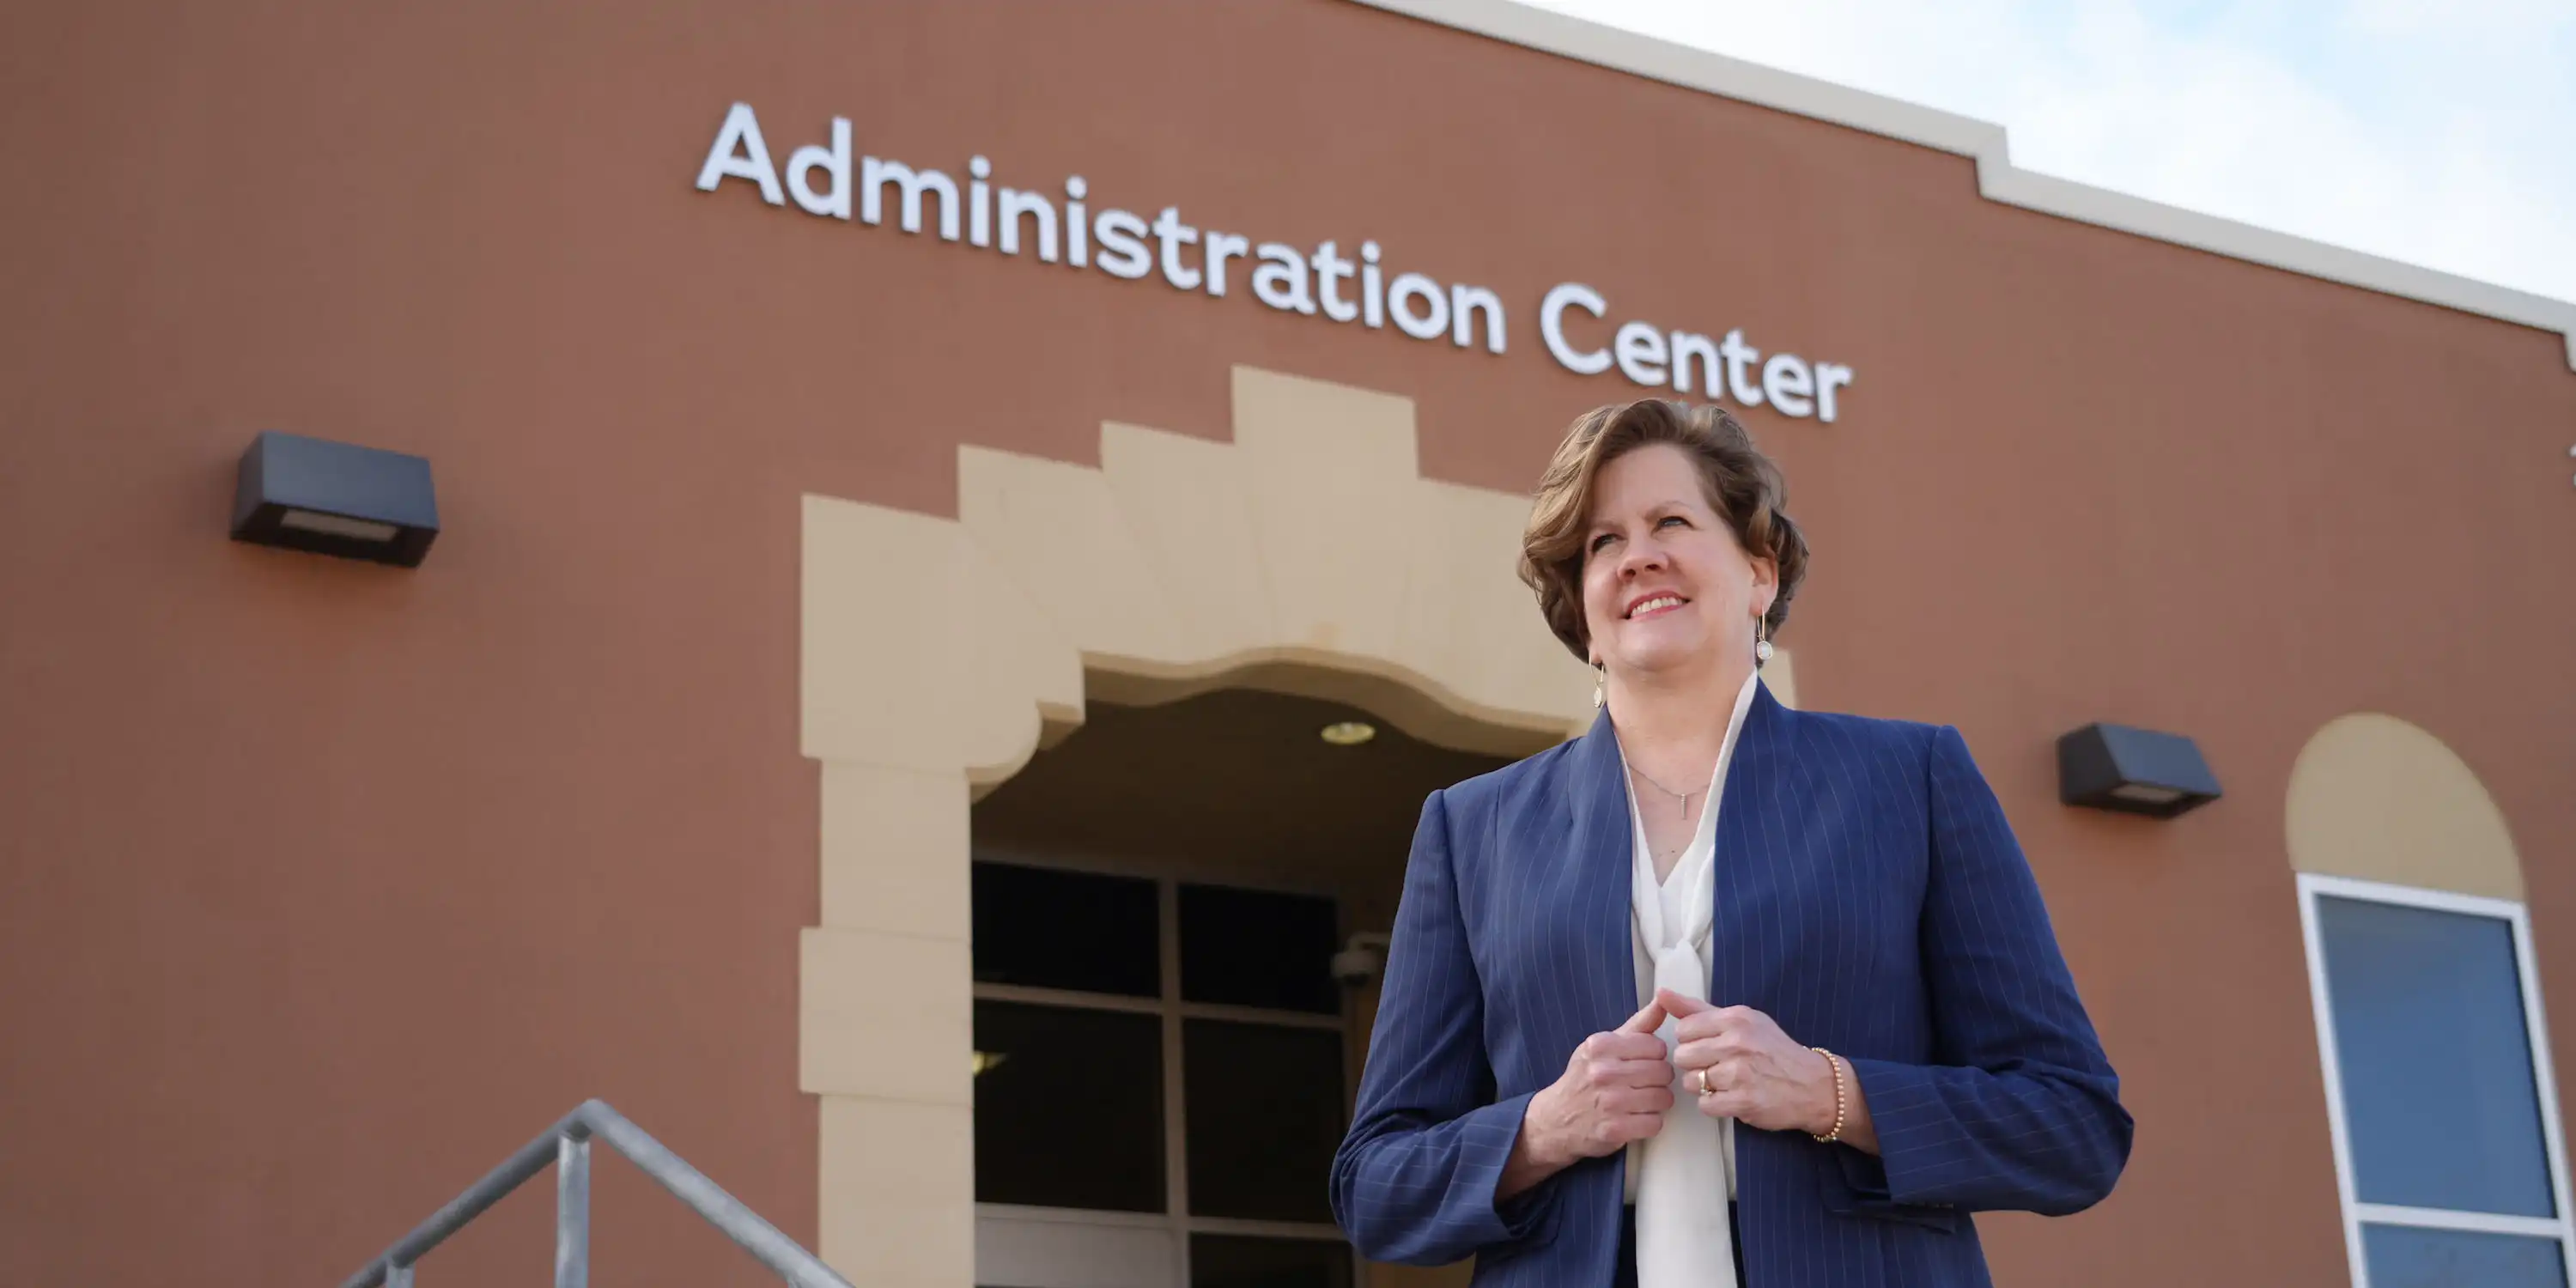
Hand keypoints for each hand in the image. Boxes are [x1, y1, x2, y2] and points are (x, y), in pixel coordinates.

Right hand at [1521, 999, 1675, 1167]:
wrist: (1556, 1119)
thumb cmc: (1584, 1078)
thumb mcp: (1602, 1046)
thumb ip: (1637, 1025)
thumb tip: (1663, 1001)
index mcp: (1600, 1046)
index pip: (1656, 1046)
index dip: (1655, 1057)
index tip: (1643, 1063)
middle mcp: (1603, 1072)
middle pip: (1663, 1072)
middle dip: (1659, 1080)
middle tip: (1644, 1084)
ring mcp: (1608, 1103)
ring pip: (1663, 1098)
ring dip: (1657, 1102)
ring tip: (1641, 1100)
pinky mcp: (1614, 1130)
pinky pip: (1654, 1123)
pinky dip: (1650, 1123)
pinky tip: (1635, 1118)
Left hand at [1659, 989, 1837, 1135]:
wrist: (1814, 1086)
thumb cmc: (1773, 1050)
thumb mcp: (1742, 1020)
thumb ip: (1698, 1009)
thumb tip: (1661, 993)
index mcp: (1735, 1018)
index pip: (1684, 1029)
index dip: (1691, 1042)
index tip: (1708, 1047)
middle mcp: (1737, 1043)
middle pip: (1682, 1056)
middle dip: (1694, 1065)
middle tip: (1715, 1067)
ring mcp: (1741, 1073)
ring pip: (1691, 1082)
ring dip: (1703, 1087)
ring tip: (1724, 1083)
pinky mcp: (1744, 1101)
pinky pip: (1705, 1105)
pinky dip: (1714, 1105)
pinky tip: (1731, 1098)